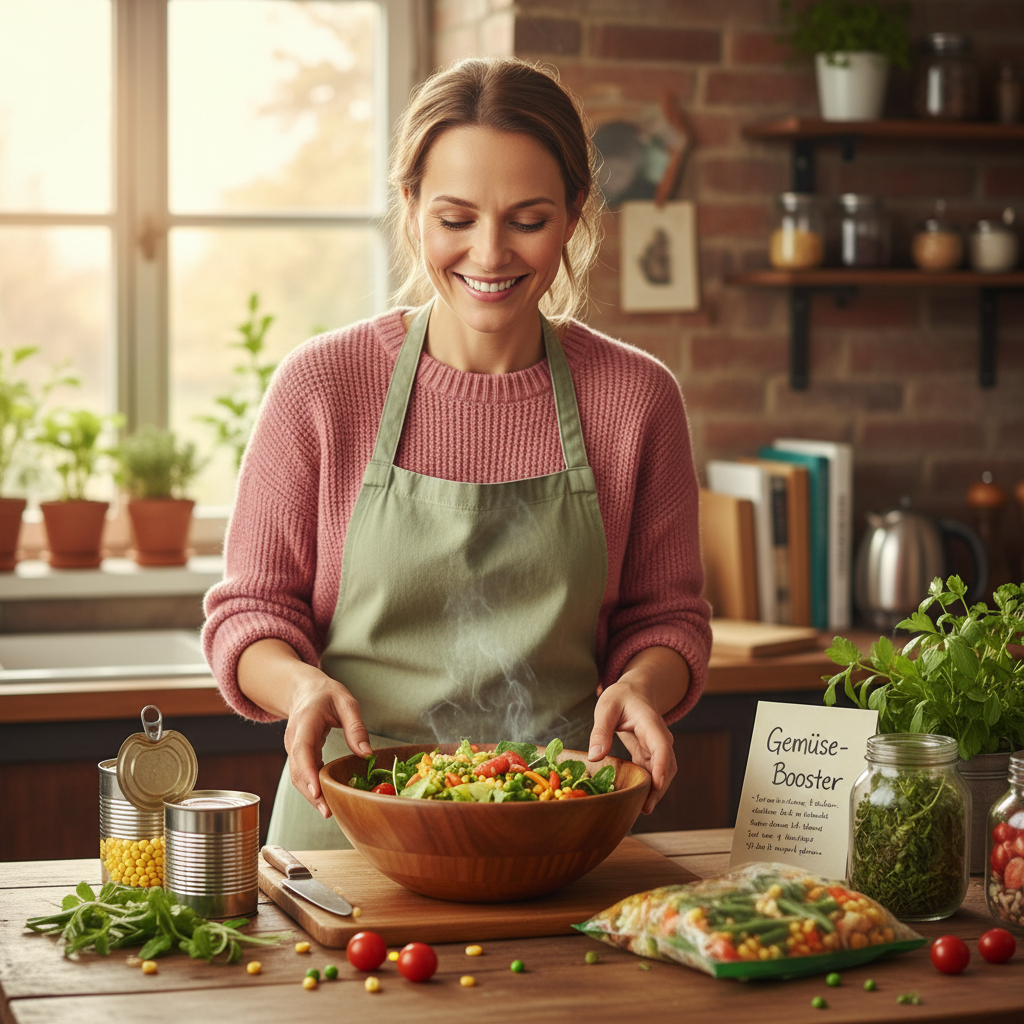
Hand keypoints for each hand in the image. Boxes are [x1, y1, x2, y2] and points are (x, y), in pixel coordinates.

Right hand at [238, 638, 371, 817]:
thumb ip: (356, 727)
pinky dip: (312, 788)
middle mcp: (294, 738)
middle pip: (297, 770)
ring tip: (329, 811)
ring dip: (311, 795)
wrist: (304, 691)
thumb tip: (367, 754)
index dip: (308, 772)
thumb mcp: (346, 702)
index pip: (302, 750)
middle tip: (328, 811)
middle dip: (311, 792)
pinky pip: (302, 774)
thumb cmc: (326, 695)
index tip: (317, 791)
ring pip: (297, 776)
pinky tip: (326, 798)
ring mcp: (293, 748)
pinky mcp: (298, 755)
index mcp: (305, 722)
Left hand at [586, 647, 688, 815]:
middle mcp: (660, 738)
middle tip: (644, 808)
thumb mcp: (605, 708)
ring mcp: (657, 749)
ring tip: (641, 809)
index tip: (656, 785)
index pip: (662, 747)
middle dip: (659, 788)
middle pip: (666, 766)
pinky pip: (653, 774)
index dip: (661, 767)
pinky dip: (647, 786)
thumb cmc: (620, 698)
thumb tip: (595, 756)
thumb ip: (600, 731)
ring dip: (654, 791)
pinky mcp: (650, 756)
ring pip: (662, 773)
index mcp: (651, 724)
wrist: (635, 692)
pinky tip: (636, 800)